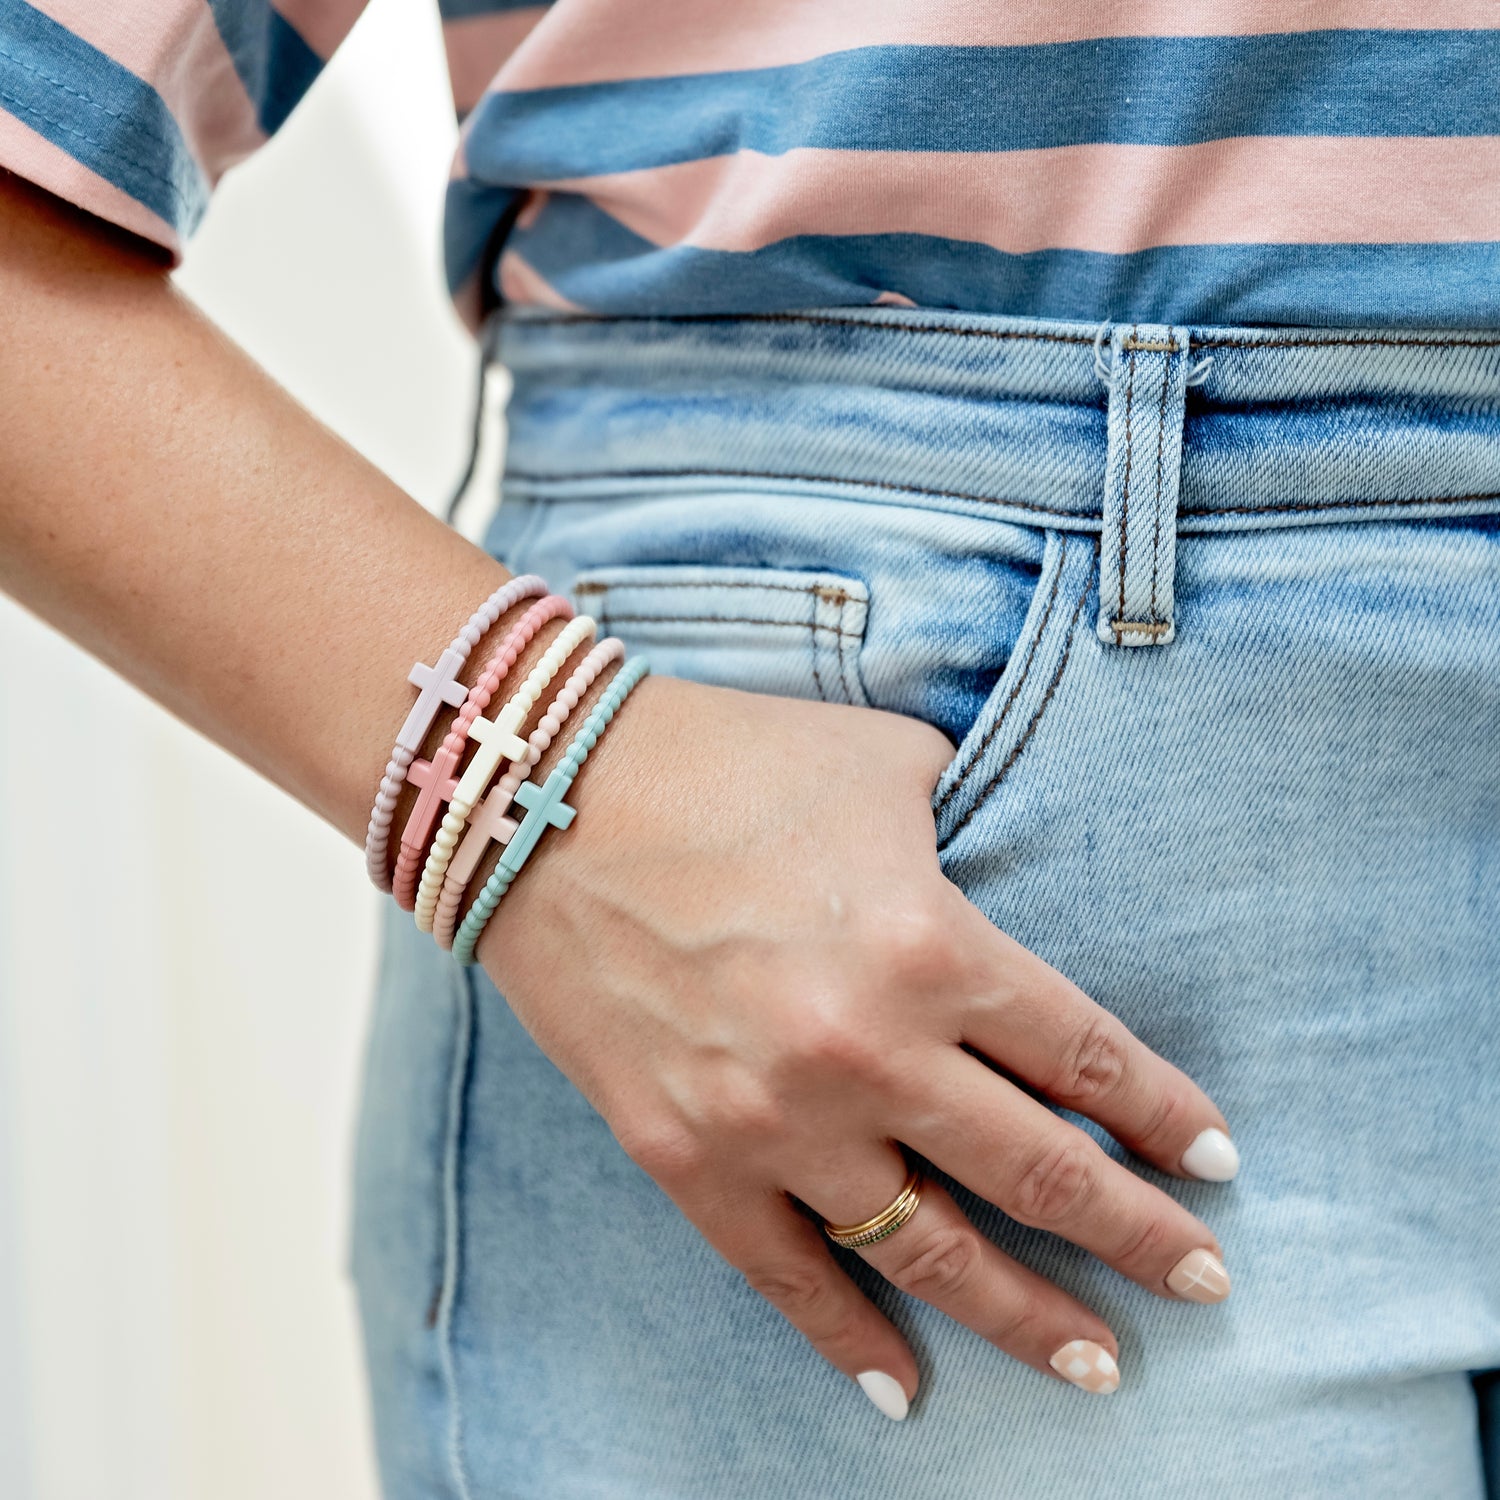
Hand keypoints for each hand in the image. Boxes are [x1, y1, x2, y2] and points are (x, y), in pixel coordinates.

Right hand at [479, 675, 1234, 1410]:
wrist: (543, 793)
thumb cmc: (724, 759)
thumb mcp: (883, 765)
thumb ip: (967, 833)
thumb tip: (1002, 888)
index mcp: (928, 944)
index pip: (1086, 1057)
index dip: (1166, 1116)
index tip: (1215, 1162)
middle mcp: (866, 1050)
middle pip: (1041, 1173)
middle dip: (1141, 1238)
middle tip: (1207, 1281)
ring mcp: (772, 1118)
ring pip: (933, 1252)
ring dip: (1027, 1317)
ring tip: (1099, 1364)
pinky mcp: (685, 1155)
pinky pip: (787, 1276)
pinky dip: (850, 1340)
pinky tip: (905, 1388)